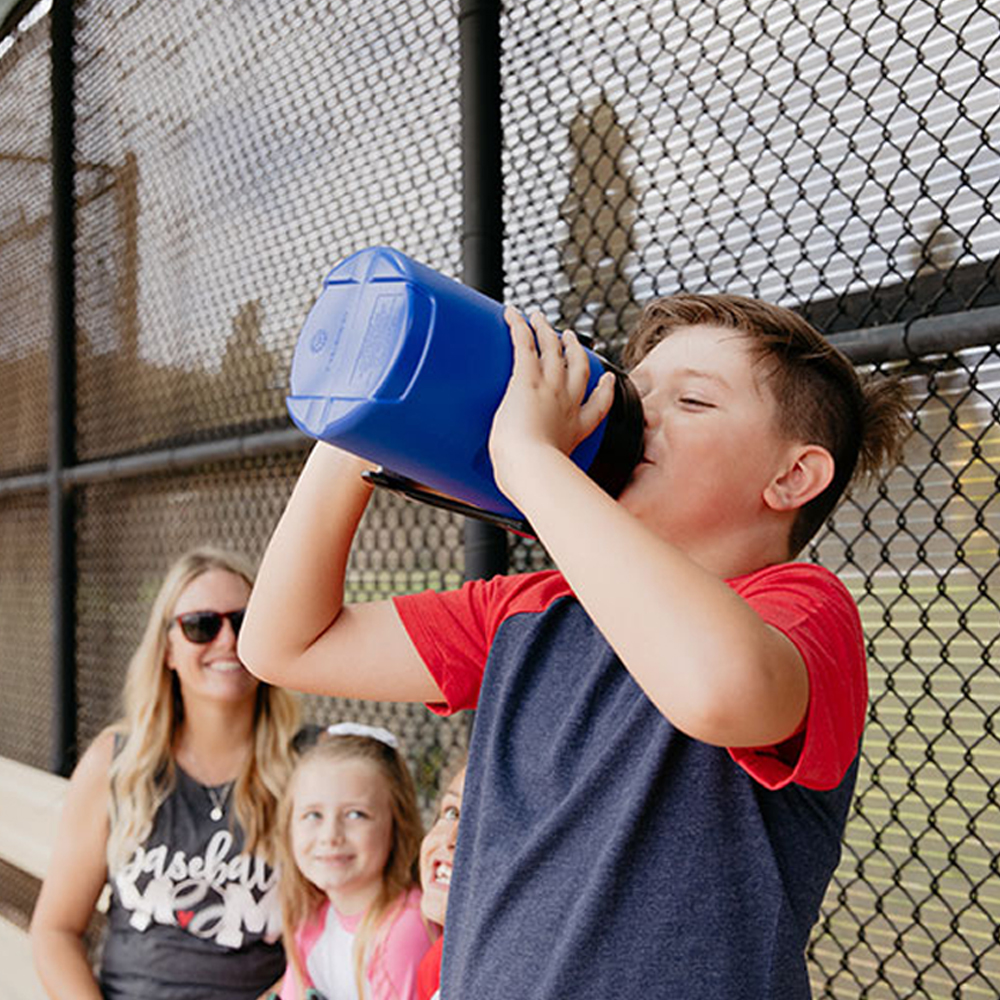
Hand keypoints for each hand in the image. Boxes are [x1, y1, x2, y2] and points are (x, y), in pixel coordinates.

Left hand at [489, 308, 614, 500]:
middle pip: (578, 368)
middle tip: (570, 338)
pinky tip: (514, 315)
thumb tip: (534, 513)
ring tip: (541, 318)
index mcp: (576, 430)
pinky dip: (520, 327)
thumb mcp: (547, 485)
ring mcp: (549, 388)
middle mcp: (567, 403)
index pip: (597, 406)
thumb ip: (545, 495)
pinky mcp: (526, 379)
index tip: (607, 380)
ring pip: (553, 349)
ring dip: (547, 331)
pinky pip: (525, 345)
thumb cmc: (534, 481)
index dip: (605, 390)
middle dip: (575, 350)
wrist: (530, 467)